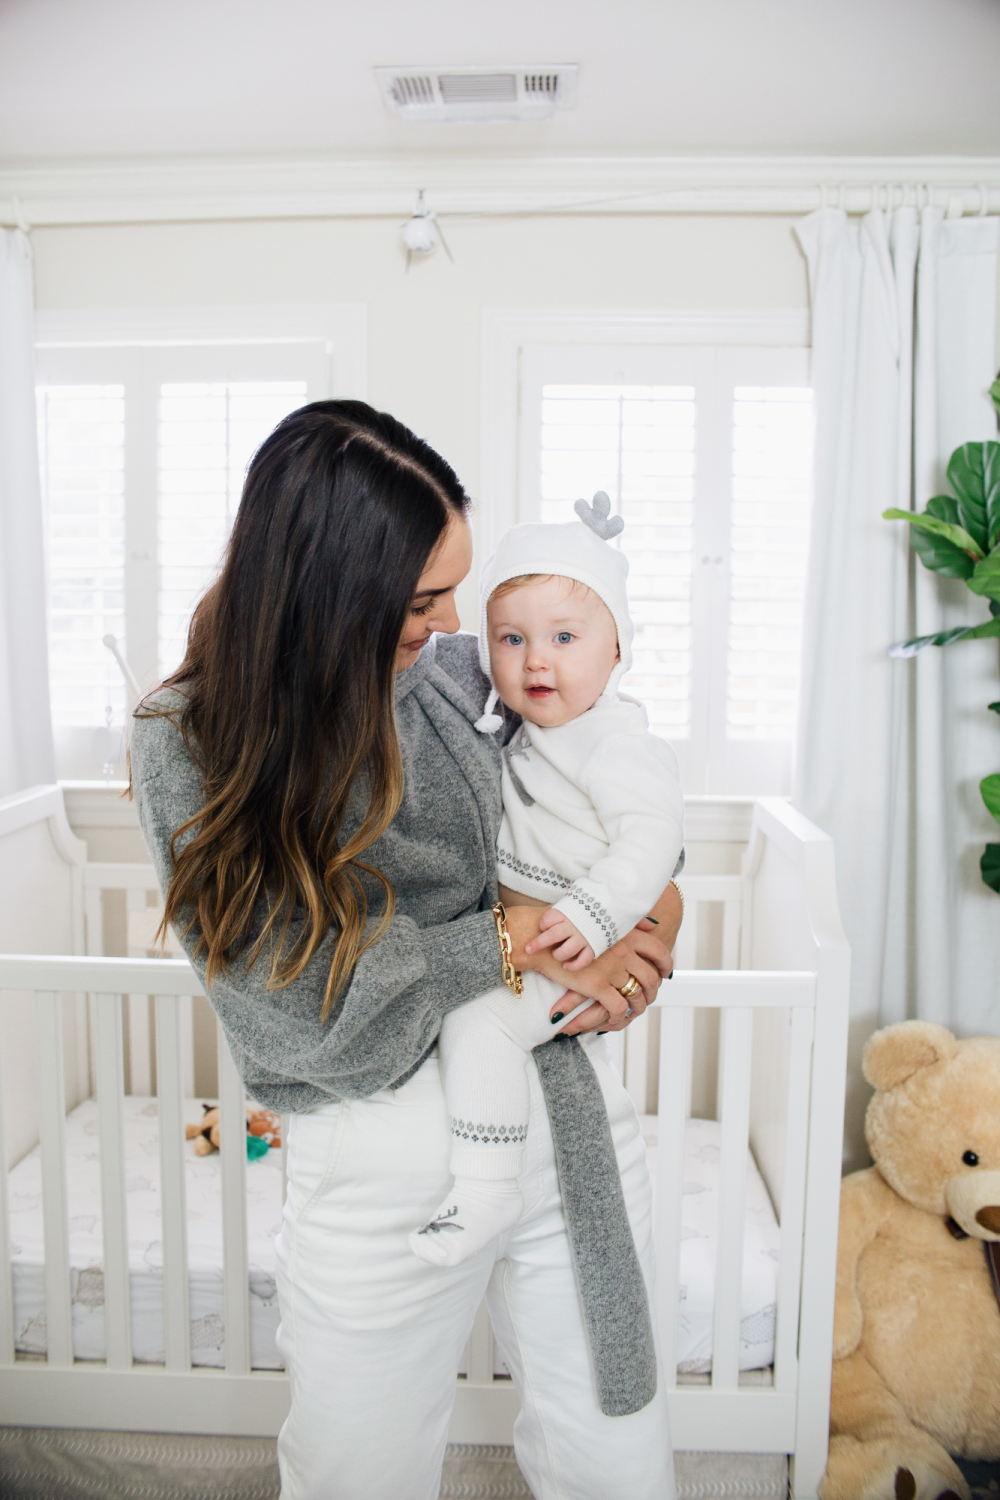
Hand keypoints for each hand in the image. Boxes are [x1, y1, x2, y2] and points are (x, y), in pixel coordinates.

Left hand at [525, 909, 594, 969]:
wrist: (605, 907)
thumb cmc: (579, 910)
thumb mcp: (567, 906)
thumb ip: (555, 914)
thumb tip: (535, 922)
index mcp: (565, 914)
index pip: (547, 920)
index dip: (543, 925)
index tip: (543, 927)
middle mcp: (573, 926)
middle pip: (552, 936)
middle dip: (538, 944)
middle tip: (528, 949)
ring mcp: (583, 938)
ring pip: (565, 951)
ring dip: (557, 955)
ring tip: (555, 954)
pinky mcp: (593, 947)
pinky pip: (582, 961)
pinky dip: (573, 966)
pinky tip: (565, 966)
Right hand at [550, 924, 672, 1034]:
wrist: (540, 938)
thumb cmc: (568, 927)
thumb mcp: (603, 919)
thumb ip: (631, 923)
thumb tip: (654, 924)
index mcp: (627, 934)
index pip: (660, 951)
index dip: (665, 966)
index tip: (664, 975)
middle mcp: (624, 950)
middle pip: (652, 978)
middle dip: (652, 992)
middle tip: (647, 998)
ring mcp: (612, 969)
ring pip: (637, 996)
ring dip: (637, 1007)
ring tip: (631, 1011)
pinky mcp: (597, 986)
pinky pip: (619, 1008)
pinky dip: (619, 1016)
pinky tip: (613, 1017)